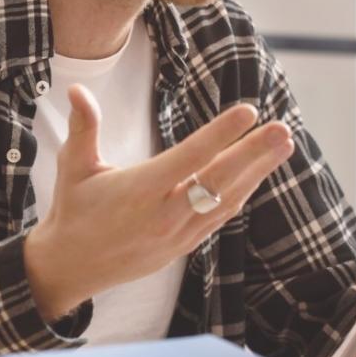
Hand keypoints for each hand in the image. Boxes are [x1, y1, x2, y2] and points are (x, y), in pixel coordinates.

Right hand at [23, 84, 294, 322]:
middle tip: (283, 129)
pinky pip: (219, 217)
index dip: (221, 133)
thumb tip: (76, 88)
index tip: (248, 111)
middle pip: (219, 180)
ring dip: (257, 172)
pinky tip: (259, 174)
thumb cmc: (73, 210)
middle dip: (254, 153)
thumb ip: (83, 127)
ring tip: (284, 145)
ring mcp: (177, 234)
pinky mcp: (183, 246)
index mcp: (139, 190)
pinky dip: (241, 194)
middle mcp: (164, 214)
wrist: (71, 268)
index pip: (189, 157)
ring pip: (226, 200)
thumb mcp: (73, 167)